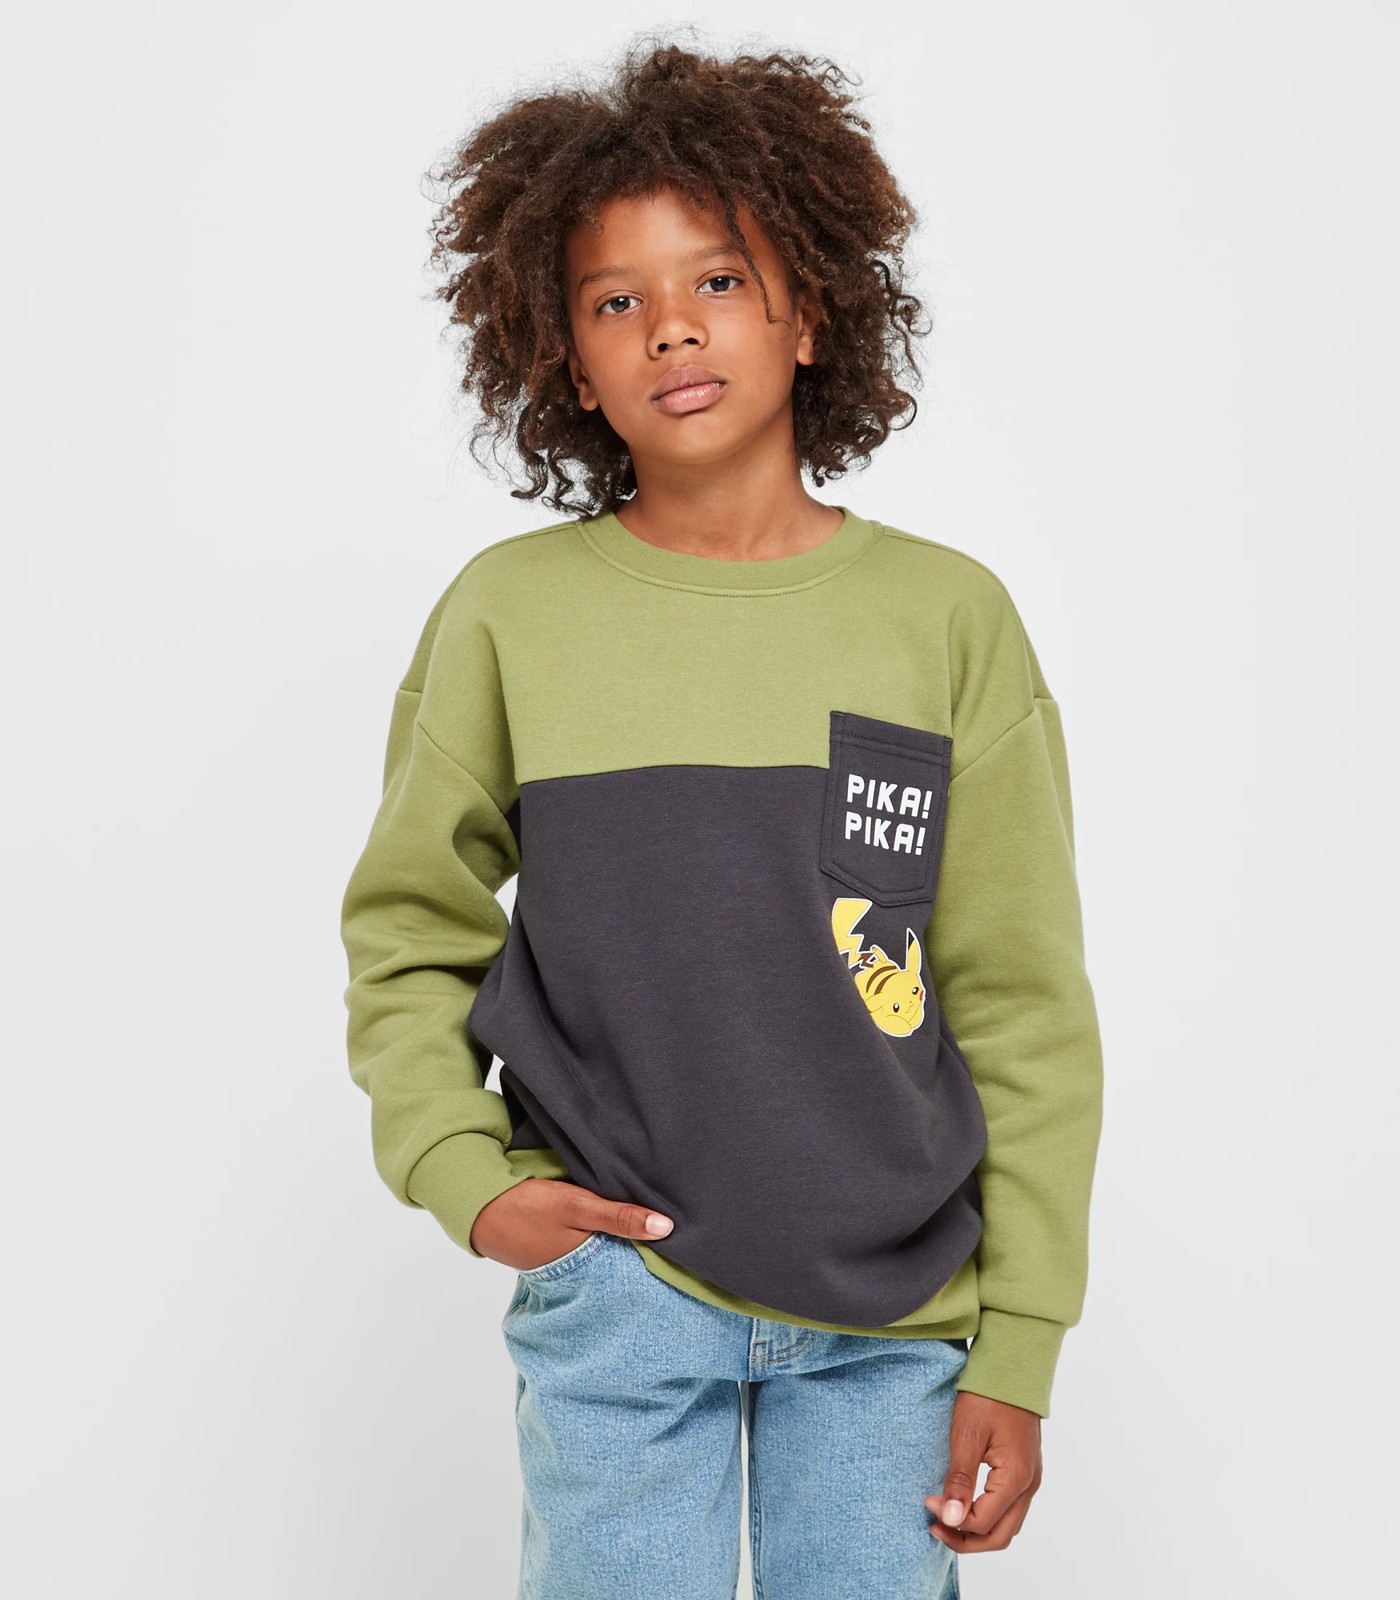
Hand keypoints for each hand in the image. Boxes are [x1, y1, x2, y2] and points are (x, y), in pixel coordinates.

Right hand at [469, 1176, 674, 1268]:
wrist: (478, 1206)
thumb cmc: (528, 1207)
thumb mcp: (577, 1206)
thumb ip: (619, 1216)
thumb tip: (668, 1228)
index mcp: (590, 1264)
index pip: (635, 1267)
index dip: (659, 1258)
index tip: (688, 1247)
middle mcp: (583, 1269)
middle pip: (625, 1260)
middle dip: (647, 1251)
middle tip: (680, 1237)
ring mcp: (570, 1260)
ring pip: (609, 1251)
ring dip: (625, 1239)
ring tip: (657, 1227)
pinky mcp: (560, 1247)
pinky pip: (592, 1243)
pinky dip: (605, 1233)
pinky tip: (620, 1219)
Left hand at [925, 1390, 1042, 1552]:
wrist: (1012, 1368)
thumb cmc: (988, 1397)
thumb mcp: (966, 1435)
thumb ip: (959, 1480)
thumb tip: (950, 1519)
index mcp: (1016, 1478)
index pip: (982, 1523)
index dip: (952, 1521)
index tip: (927, 1502)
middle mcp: (1029, 1485)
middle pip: (999, 1536)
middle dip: (965, 1540)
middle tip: (934, 1527)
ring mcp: (1031, 1479)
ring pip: (1007, 1526)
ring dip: (978, 1531)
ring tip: (947, 1518)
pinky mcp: (1027, 1472)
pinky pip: (1011, 1509)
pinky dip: (989, 1517)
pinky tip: (966, 1504)